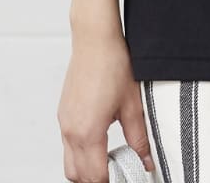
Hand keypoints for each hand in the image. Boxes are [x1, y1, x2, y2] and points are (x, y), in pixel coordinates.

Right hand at [59, 33, 154, 180]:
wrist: (95, 39)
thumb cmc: (112, 64)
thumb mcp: (132, 105)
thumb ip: (139, 138)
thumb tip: (146, 161)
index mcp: (88, 132)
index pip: (96, 176)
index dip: (111, 182)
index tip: (125, 177)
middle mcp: (71, 131)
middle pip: (77, 176)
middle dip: (96, 180)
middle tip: (117, 173)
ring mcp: (64, 122)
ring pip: (69, 163)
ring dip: (86, 169)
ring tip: (108, 161)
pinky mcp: (63, 113)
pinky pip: (67, 145)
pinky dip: (80, 153)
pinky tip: (98, 142)